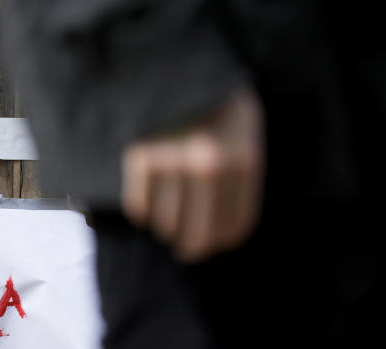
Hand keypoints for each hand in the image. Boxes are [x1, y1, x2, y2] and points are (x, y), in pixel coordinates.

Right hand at [121, 88, 263, 262]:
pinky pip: (139, 207)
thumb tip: (225, 229)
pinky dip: (143, 213)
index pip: (235, 226)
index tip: (213, 245)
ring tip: (167, 221)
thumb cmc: (215, 100)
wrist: (178, 63)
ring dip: (166, 229)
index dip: (222, 243)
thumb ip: (242, 171)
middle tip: (186, 249)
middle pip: (198, 236)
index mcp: (244, 158)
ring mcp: (173, 161)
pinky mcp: (140, 157)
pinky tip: (148, 207)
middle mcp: (209, 165)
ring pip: (167, 225)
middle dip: (192, 249)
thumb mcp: (245, 127)